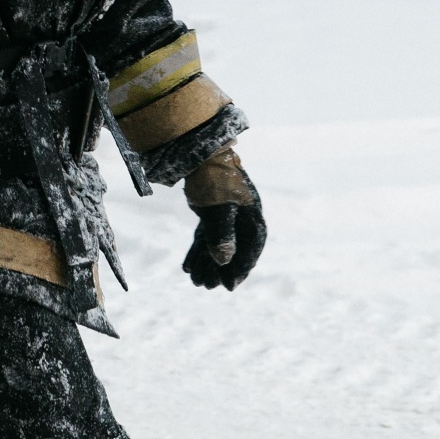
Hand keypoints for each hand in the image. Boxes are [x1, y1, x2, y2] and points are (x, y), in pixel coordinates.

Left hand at [181, 148, 265, 289]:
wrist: (196, 152)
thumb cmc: (211, 177)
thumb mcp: (217, 207)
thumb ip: (222, 235)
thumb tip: (223, 262)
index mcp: (252, 215)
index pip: (251, 247)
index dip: (241, 268)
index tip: (228, 286)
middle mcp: (242, 217)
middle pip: (234, 250)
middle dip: (219, 270)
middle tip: (207, 286)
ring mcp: (227, 215)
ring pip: (218, 245)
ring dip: (206, 264)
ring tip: (194, 280)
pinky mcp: (211, 212)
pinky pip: (206, 237)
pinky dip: (198, 251)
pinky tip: (187, 267)